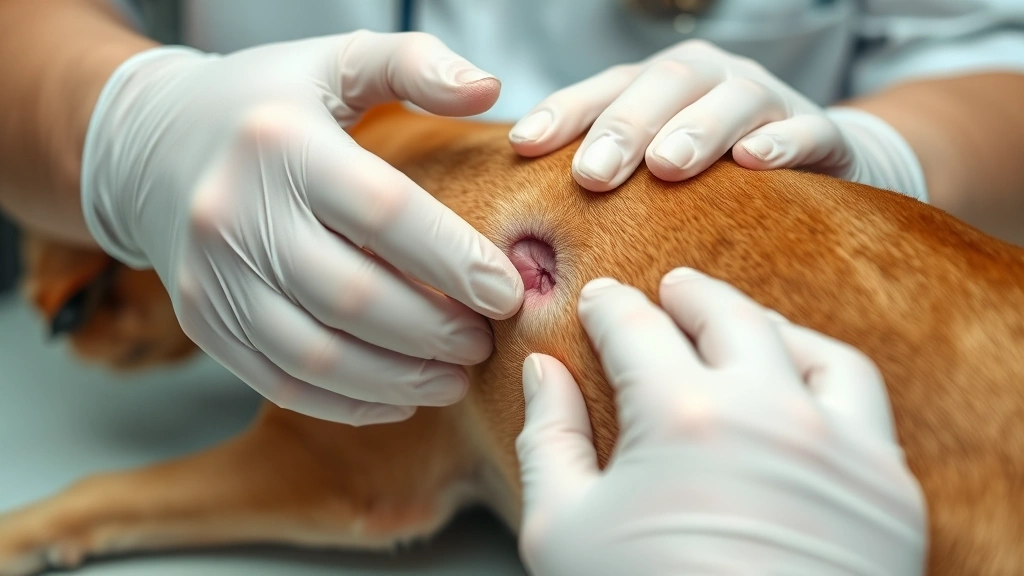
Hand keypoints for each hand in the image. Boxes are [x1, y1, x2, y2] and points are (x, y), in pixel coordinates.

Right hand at [81, 32, 523, 424]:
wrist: (152, 145)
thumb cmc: (266, 104)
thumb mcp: (335, 61)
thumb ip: (415, 65)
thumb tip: (487, 88)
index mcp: (280, 143)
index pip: (384, 214)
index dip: (455, 261)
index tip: (509, 294)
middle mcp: (235, 214)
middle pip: (354, 299)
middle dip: (435, 333)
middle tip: (484, 343)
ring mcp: (212, 276)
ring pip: (318, 355)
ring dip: (399, 381)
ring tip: (454, 379)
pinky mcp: (201, 321)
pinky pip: (281, 382)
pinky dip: (348, 402)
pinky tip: (398, 398)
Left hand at [509, 40, 926, 200]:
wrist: (817, 168)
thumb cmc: (713, 179)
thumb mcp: (655, 175)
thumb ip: (607, 186)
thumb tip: (531, 237)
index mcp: (660, 86)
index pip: (605, 88)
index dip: (564, 112)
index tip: (525, 145)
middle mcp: (711, 80)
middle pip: (664, 85)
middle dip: (625, 127)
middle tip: (593, 173)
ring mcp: (769, 101)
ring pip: (734, 98)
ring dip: (697, 128)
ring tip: (666, 166)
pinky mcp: (822, 133)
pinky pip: (807, 130)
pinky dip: (782, 142)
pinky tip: (755, 161)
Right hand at [516, 268, 926, 574]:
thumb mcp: (561, 531)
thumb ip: (548, 439)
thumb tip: (544, 372)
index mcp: (681, 416)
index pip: (636, 328)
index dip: (612, 307)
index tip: (602, 300)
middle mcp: (769, 414)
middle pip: (726, 317)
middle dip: (689, 295)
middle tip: (669, 289)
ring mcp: (838, 447)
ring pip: (803, 347)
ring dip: (763, 324)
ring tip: (740, 323)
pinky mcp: (886, 489)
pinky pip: (860, 401)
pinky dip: (824, 372)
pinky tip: (801, 382)